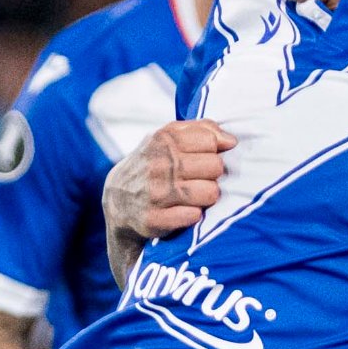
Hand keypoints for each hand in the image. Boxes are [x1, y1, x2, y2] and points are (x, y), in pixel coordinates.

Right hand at [106, 120, 230, 241]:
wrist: (117, 200)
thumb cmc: (153, 165)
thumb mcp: (168, 138)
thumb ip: (200, 130)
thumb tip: (230, 140)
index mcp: (163, 141)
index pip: (210, 141)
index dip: (214, 150)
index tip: (205, 157)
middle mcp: (158, 165)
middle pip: (215, 166)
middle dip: (213, 174)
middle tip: (200, 179)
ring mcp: (155, 193)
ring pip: (210, 192)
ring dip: (207, 196)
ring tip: (196, 196)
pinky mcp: (153, 219)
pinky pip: (193, 216)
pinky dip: (194, 214)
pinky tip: (185, 210)